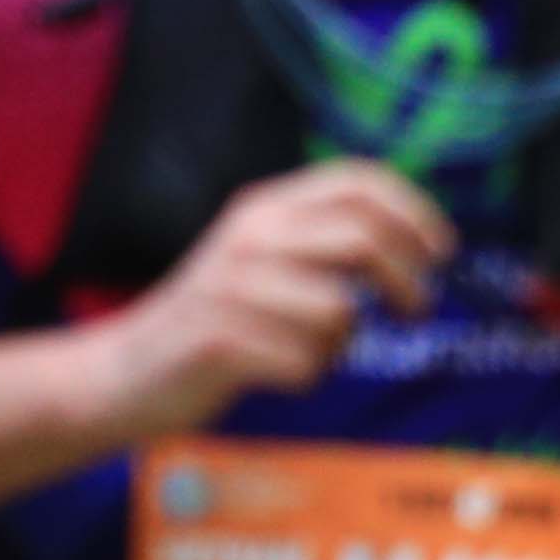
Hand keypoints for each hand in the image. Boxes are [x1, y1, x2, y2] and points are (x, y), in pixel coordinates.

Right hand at [94, 164, 454, 438]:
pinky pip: (306, 364)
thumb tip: (410, 241)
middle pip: (364, 241)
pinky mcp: (219, 343)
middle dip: (406, 280)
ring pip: (338, 312)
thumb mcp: (259, 258)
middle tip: (414, 309)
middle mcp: (248, 237)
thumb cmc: (209, 323)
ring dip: (342, 343)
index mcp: (262, 207)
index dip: (414, 212)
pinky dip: (307, 377)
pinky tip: (278, 373)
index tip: (440, 251)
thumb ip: (320, 240)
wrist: (120, 374)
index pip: (359, 182)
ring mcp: (230, 289)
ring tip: (313, 352)